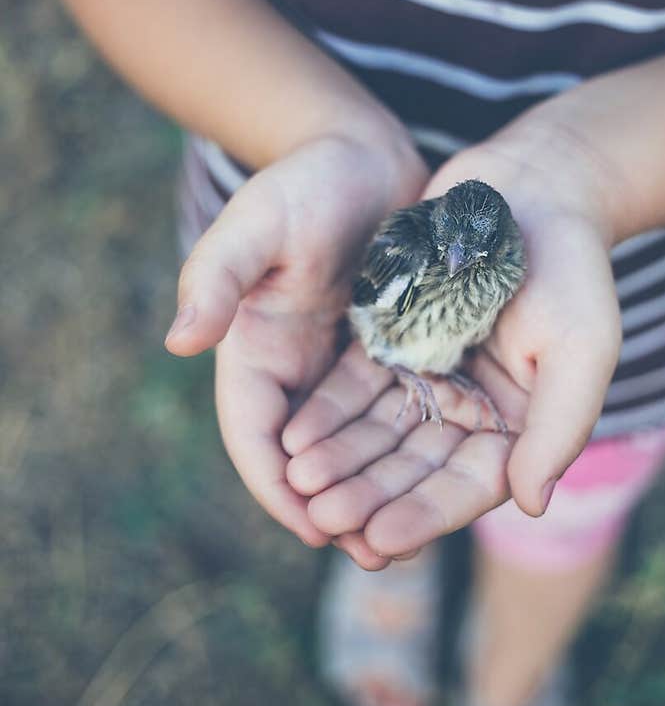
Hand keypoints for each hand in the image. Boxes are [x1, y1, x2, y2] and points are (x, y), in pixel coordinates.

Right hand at [165, 126, 427, 568]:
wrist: (365, 152)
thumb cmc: (307, 180)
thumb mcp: (258, 220)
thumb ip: (218, 273)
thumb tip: (179, 340)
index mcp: (255, 349)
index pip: (256, 434)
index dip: (277, 487)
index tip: (313, 528)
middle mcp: (296, 368)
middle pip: (306, 456)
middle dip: (332, 508)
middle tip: (372, 553)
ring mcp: (342, 365)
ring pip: (355, 447)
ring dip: (375, 493)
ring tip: (407, 539)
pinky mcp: (388, 354)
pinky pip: (396, 416)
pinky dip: (410, 452)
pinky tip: (444, 482)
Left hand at [282, 116, 622, 559]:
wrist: (538, 184)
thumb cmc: (574, 266)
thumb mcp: (583, 346)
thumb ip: (559, 426)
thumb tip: (530, 504)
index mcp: (521, 425)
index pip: (469, 485)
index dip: (425, 515)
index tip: (380, 540)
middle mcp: (472, 411)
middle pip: (414, 468)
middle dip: (369, 495)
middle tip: (323, 518)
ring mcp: (431, 378)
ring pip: (379, 434)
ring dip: (342, 462)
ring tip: (300, 484)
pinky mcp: (395, 343)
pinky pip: (356, 388)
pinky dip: (329, 414)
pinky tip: (294, 438)